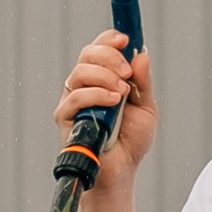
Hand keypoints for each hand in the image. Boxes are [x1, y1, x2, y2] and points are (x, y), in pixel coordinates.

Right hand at [54, 32, 155, 189]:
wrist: (121, 171)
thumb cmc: (130, 141)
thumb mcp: (146, 107)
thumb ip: (143, 82)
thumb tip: (142, 53)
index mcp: (102, 79)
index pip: (99, 48)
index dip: (110, 39)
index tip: (126, 40)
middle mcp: (85, 86)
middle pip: (87, 54)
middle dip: (110, 56)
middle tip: (127, 73)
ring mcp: (73, 101)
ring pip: (80, 72)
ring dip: (105, 76)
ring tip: (123, 93)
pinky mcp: (65, 118)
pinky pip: (75, 97)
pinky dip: (96, 95)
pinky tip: (114, 102)